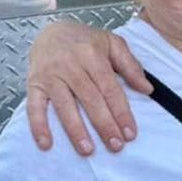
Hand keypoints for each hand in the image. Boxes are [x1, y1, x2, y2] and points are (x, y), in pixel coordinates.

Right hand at [25, 21, 149, 155]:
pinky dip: (39, 126)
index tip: (130, 133)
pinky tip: (46, 144)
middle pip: (90, 99)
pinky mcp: (34, 84)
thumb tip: (147, 89)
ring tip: (87, 150)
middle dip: (104, 124)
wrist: (50, 30)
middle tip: (115, 145)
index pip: (109, 88)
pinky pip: (35, 107)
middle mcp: (70, 64)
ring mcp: (50, 75)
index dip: (120, 112)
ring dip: (76, 130)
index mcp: (92, 54)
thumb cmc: (85, 41)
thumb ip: (130, 65)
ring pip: (64, 105)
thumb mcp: (112, 43)